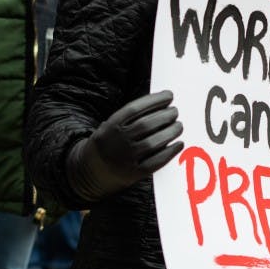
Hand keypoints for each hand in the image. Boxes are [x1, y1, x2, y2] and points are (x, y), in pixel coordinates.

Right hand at [67, 91, 183, 201]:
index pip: (135, 108)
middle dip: (165, 115)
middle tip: (175, 111)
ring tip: (179, 126)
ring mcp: (125, 158)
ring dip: (170, 132)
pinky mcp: (134, 173)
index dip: (154, 100)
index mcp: (110, 126)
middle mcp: (117, 142)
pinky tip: (179, 144)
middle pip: (146, 125)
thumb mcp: (110, 126)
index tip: (169, 95)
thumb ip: (130, 117)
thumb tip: (161, 105)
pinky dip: (170, 152)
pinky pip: (156, 161)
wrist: (90, 171)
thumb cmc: (109, 143)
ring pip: (153, 143)